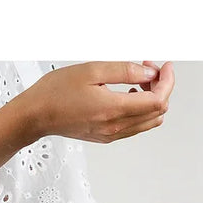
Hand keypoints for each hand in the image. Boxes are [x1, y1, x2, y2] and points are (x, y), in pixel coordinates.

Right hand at [20, 60, 174, 143]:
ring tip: (138, 81)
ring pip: (149, 122)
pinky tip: (127, 95)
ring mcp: (110, 135)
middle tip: (149, 70)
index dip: (167, 81)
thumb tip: (148, 72)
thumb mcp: (92, 70)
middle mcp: (115, 127)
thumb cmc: (56, 92)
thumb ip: (125, 71)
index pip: (158, 101)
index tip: (164, 66)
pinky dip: (140, 110)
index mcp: (113, 110)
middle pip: (158, 112)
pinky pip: (134, 127)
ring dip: (151, 100)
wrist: (35, 116)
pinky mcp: (105, 137)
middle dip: (161, 88)